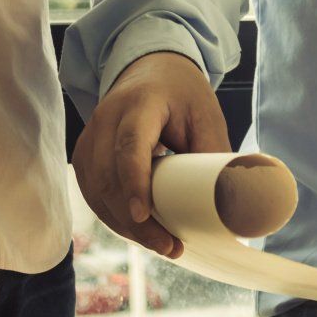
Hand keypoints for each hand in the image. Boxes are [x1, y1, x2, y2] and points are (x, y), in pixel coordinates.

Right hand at [75, 52, 230, 256]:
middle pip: (108, 176)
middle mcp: (107, 118)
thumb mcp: (207, 118)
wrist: (152, 70)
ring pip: (95, 190)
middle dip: (134, 220)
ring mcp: (90, 135)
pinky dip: (112, 216)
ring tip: (161, 244)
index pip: (130, 145)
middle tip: (169, 246)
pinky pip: (92, 192)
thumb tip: (230, 208)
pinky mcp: (85, 153)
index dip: (135, 183)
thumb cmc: (184, 96)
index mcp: (140, 104)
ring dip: (124, 225)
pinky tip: (138, 231)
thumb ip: (213, 157)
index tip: (144, 216)